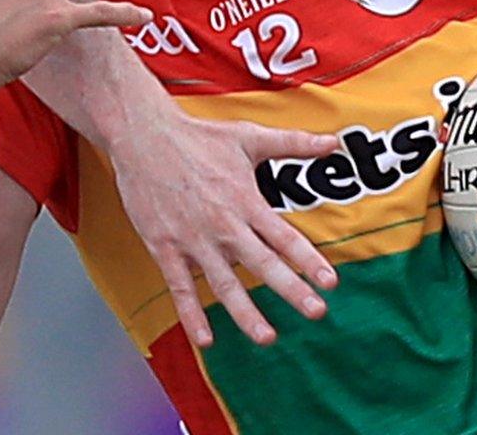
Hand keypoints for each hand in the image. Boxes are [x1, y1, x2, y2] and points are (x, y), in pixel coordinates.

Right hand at [108, 112, 341, 347]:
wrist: (143, 138)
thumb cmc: (198, 137)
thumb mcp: (249, 137)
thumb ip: (294, 143)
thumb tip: (333, 142)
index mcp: (246, 201)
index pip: (285, 237)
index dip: (309, 261)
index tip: (330, 283)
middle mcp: (223, 225)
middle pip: (262, 264)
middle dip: (291, 291)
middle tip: (316, 312)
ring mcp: (193, 240)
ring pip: (224, 284)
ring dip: (245, 313)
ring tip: (267, 337)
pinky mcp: (165, 248)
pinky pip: (180, 288)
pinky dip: (192, 315)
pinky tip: (206, 339)